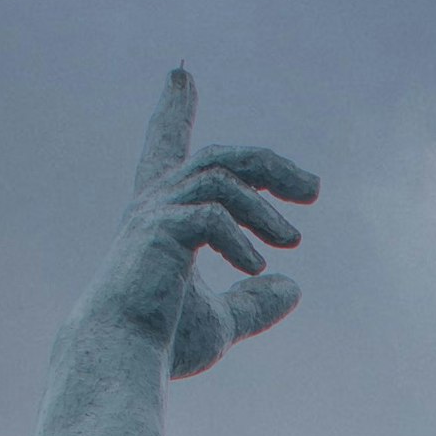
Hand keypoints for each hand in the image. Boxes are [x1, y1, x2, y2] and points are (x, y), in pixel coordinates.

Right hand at [98, 67, 318, 378]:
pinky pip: (212, 218)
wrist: (122, 360)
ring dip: (263, 207)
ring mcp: (153, 214)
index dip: (174, 110)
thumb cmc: (162, 341)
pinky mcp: (159, 232)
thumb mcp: (223, 321)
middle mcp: (152, 203)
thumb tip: (292, 287)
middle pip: (219, 157)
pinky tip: (258, 266)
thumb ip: (253, 302)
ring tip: (292, 240)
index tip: (180, 74)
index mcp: (161, 214)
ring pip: (222, 180)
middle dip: (269, 164)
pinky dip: (241, 239)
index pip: (169, 148)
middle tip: (313, 189)